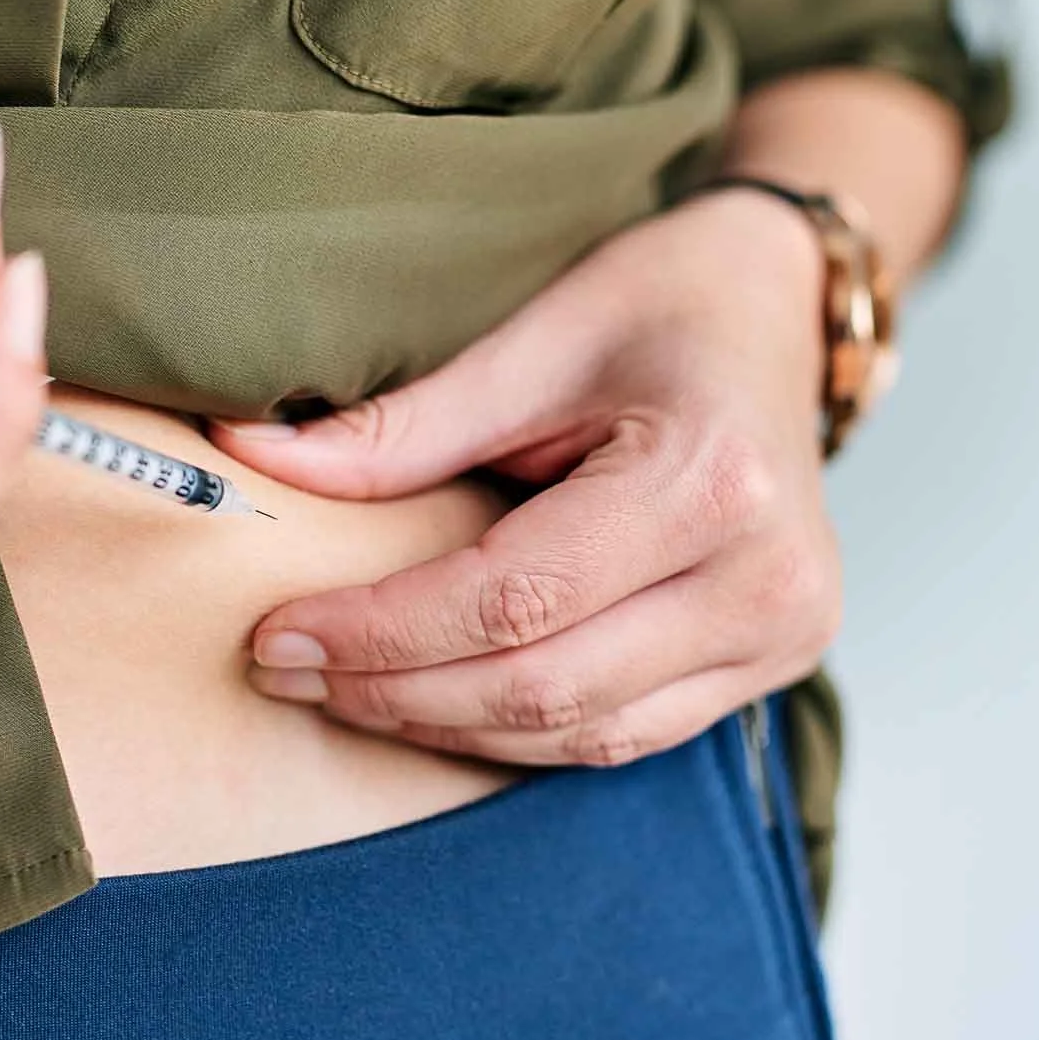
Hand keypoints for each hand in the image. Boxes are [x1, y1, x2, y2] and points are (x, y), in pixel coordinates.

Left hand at [213, 190, 842, 766]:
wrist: (778, 308)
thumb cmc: (666, 304)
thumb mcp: (535, 339)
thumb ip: (403, 426)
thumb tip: (255, 465)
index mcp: (712, 481)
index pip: (514, 598)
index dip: (384, 632)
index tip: (278, 634)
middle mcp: (767, 577)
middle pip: (546, 685)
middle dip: (398, 692)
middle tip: (285, 671)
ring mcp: (784, 633)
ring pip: (582, 733)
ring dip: (449, 725)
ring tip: (344, 690)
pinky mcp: (774, 664)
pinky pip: (625, 734)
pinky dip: (521, 729)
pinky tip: (436, 701)